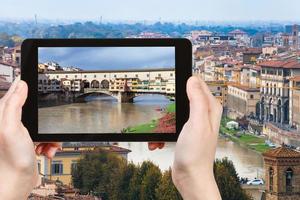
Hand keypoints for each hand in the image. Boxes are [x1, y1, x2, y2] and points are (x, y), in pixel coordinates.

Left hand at [0, 78, 60, 199]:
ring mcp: (21, 136)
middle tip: (46, 126)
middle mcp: (10, 126)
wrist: (16, 184)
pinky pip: (45, 138)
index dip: (25, 90)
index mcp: (3, 118)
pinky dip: (50, 144)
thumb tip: (21, 84)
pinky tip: (46, 150)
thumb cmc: (10, 160)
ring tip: (48, 144)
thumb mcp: (11, 128)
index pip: (14, 96)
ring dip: (50, 135)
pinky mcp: (29, 145)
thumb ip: (13, 104)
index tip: (36, 83)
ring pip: (42, 126)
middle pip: (33, 112)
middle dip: (45, 120)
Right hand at [149, 76, 221, 199]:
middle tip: (162, 110)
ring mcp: (194, 123)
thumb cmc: (196, 154)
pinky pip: (170, 125)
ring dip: (164, 120)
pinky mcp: (185, 132)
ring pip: (173, 111)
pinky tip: (159, 140)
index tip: (173, 82)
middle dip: (170, 104)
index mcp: (210, 108)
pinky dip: (163, 132)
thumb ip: (197, 100)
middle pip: (183, 97)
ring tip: (159, 130)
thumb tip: (192, 79)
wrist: (190, 176)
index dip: (186, 81)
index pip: (199, 84)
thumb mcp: (197, 123)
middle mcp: (204, 114)